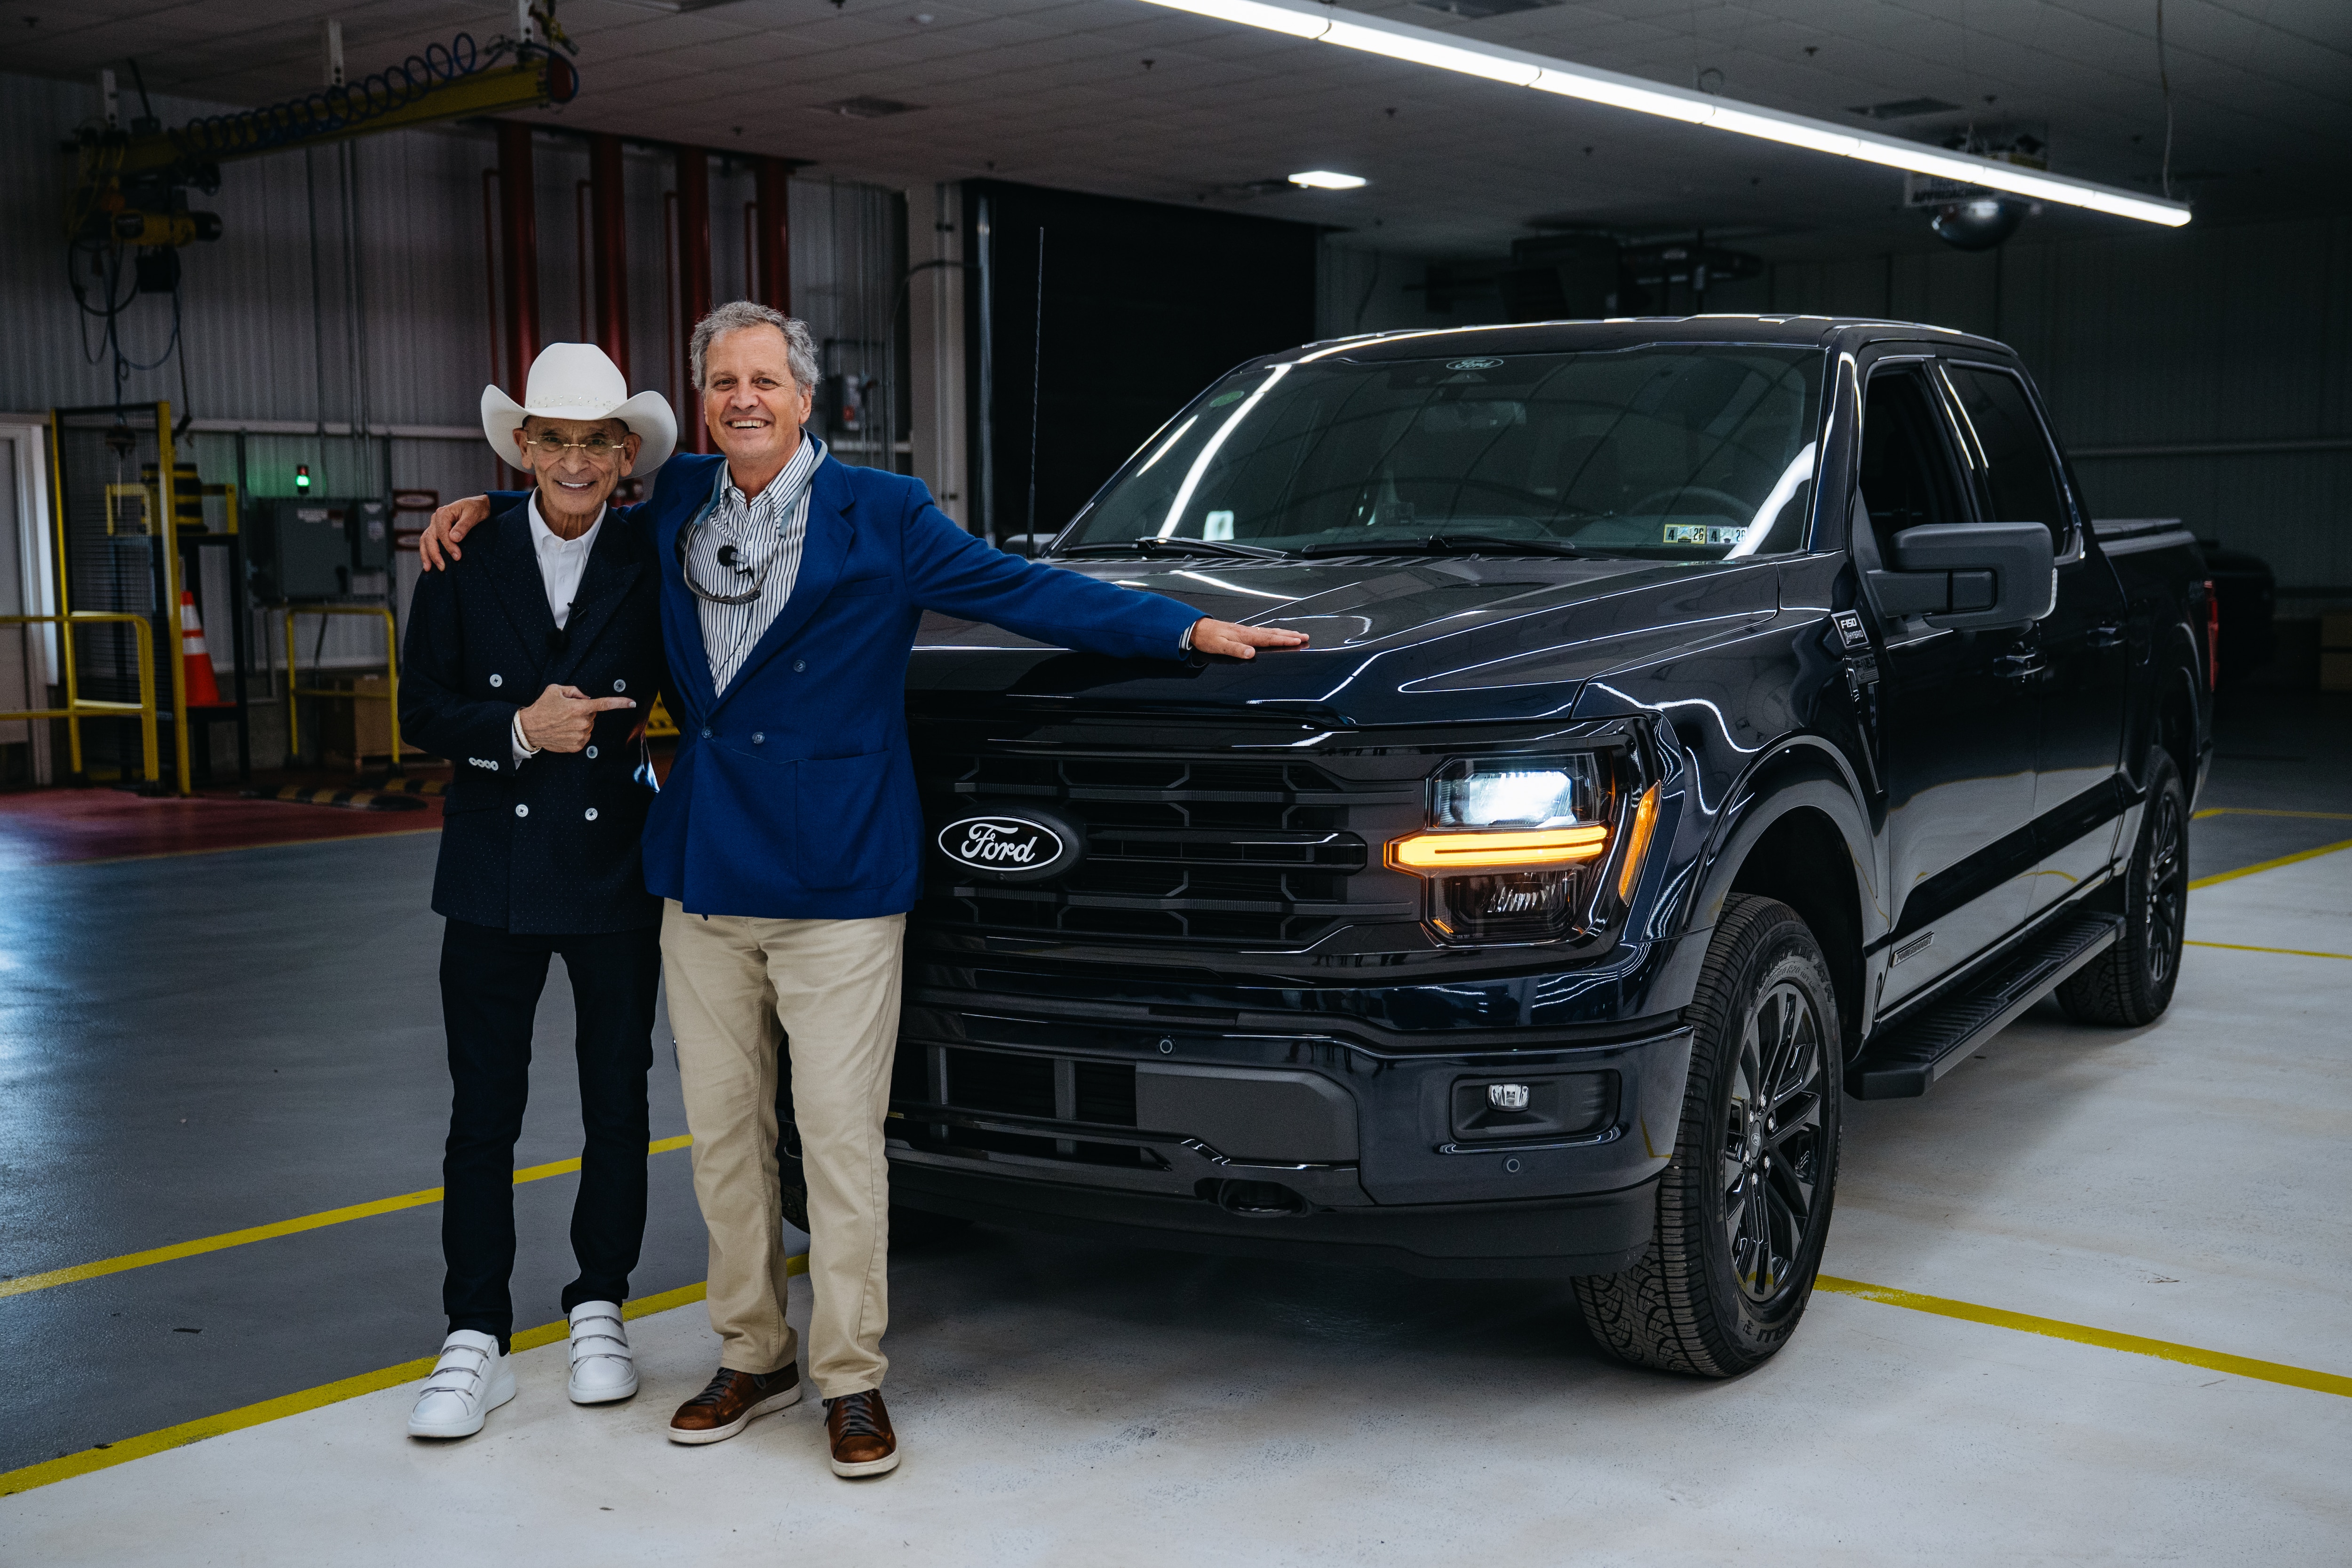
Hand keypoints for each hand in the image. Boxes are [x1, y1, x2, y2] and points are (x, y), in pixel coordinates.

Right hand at [419, 495, 492, 570]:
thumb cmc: (476, 509)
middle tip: (442, 567)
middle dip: (435, 554)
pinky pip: (427, 542)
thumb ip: (464, 526)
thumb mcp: (473, 515)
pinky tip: (429, 564)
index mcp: (443, 513)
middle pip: (430, 538)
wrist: (477, 506)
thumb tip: (454, 538)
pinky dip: (426, 552)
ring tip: (429, 569)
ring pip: (425, 540)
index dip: (448, 546)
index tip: (457, 557)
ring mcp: (434, 525)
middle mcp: (436, 518)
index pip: (442, 533)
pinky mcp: (436, 531)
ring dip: (426, 555)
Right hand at [518, 684, 634, 752]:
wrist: (528, 728)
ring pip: (589, 726)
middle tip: (567, 712)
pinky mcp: (576, 746)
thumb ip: (575, 690)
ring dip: (580, 723)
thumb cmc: (541, 707)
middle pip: (593, 715)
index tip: (632, 703)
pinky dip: (577, 733)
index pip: (604, 704)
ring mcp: (580, 736)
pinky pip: (584, 737)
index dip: (620, 703)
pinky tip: (564, 731)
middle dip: (584, 712)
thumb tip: (587, 698)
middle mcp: (582, 723)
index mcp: (579, 707)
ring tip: (563, 722)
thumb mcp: (556, 690)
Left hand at [1189, 618, 1309, 659]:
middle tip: (1305, 636)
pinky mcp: (1242, 631)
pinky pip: (1262, 631)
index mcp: (1245, 636)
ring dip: (1283, 633)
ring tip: (1296, 634)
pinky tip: (1275, 633)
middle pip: (1273, 633)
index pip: (1268, 639)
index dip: (1284, 640)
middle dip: (1290, 635)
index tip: (1298, 640)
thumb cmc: (1208, 638)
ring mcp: (1246, 631)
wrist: (1196, 628)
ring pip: (1269, 631)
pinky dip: (1273, 632)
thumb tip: (1251, 653)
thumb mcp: (1220, 646)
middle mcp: (1248, 632)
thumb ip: (1236, 650)